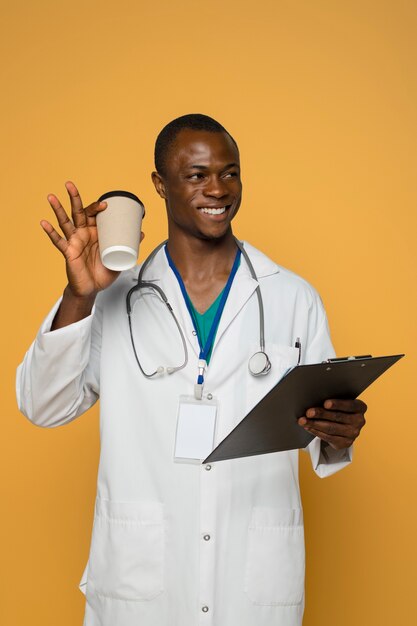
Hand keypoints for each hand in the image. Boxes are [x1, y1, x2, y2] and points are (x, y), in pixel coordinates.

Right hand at [42, 181, 142, 297]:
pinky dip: (50, 232)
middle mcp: (83, 233)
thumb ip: (129, 245)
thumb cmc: (103, 272)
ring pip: (65, 222)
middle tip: (69, 184)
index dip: (97, 207)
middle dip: (74, 198)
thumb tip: (142, 234)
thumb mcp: (119, 257)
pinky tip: (44, 223)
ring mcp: (74, 241)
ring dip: (58, 209)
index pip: (94, 215)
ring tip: (51, 197)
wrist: (93, 288)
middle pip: (77, 212)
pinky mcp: (68, 252)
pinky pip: (58, 241)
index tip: (105, 205)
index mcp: (95, 232)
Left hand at [298, 398, 366, 449]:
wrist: (344, 425)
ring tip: (303, 420)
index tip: (325, 403)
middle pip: (337, 417)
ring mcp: (353, 433)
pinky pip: (328, 437)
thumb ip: (332, 401)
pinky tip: (308, 427)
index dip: (338, 404)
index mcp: (360, 407)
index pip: (350, 405)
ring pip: (331, 428)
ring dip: (315, 424)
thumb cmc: (339, 408)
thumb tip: (313, 398)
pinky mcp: (345, 443)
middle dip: (321, 414)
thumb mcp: (340, 402)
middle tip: (308, 412)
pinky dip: (316, 431)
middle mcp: (359, 421)